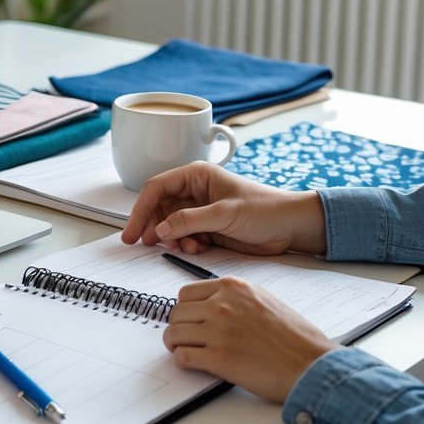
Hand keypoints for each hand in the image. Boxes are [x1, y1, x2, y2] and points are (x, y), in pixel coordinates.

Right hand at [121, 162, 327, 256]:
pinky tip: (198, 248)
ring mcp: (200, 211)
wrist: (292, 228)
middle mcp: (194, 191)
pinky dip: (185, 245)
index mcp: (197, 175)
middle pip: (159, 208)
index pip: (156, 188)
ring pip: (169, 225)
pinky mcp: (207, 228)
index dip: (141, 210)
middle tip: (147, 244)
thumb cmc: (265, 210)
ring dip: (172, 239)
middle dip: (154, 227)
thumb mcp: (225, 213)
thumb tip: (159, 229)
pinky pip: (184, 237)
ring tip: (185, 247)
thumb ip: (189, 220)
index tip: (132, 232)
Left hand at [164, 277, 337, 403]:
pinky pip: (182, 357)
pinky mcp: (218, 358)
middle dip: (179, 327)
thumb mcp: (265, 300)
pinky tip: (194, 364)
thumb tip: (211, 305)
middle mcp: (222, 305)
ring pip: (174, 334)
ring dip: (176, 345)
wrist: (311, 365)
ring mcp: (218, 331)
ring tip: (186, 351)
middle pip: (176, 313)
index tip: (189, 320)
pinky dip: (182, 362)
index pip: (186, 293)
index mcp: (233, 288)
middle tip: (185, 338)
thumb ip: (236, 298)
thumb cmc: (295, 338)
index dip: (185, 309)